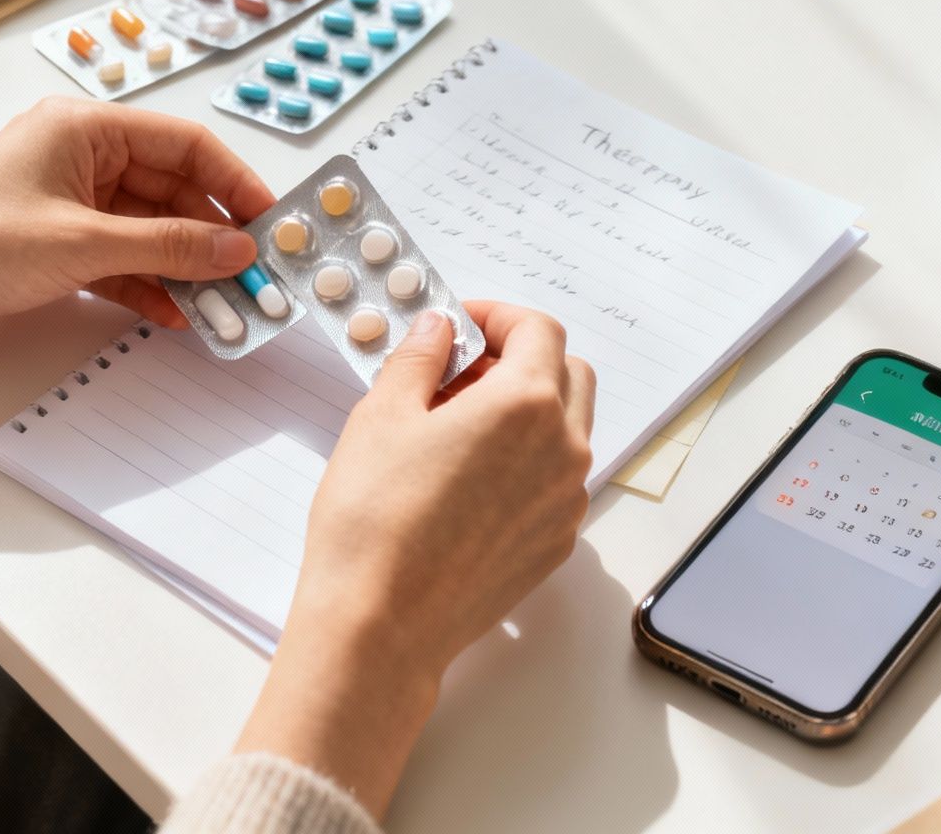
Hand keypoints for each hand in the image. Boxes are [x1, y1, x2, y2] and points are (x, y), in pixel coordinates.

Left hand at [0, 96, 276, 344]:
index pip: (184, 144)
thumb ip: (168, 245)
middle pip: (171, 190)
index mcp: (84, 128)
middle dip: (212, 236)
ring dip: (185, 267)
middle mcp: (79, 157)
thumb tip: (235, 248)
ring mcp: (68, 203)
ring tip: (223, 306)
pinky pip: (121, 260)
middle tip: (252, 277)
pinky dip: (149, 285)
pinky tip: (176, 315)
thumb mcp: (84, 243)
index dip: (233, 182)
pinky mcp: (55, 244)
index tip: (270, 221)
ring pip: (148, 230)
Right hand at [233, 301, 594, 816]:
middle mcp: (563, 450)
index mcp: (527, 405)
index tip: (460, 326)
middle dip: (519, 358)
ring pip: (567, 429)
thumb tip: (439, 331)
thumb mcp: (382, 415)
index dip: (497, 316)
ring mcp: (565, 502)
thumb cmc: (374, 520)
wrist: (382, 624)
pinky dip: (526, 460)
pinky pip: (555, 480)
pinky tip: (466, 478)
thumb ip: (420, 358)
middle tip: (459, 371)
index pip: (538, 330)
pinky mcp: (554, 543)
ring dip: (526, 409)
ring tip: (455, 426)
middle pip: (567, 373)